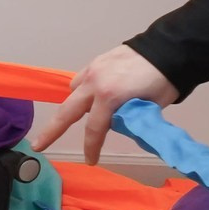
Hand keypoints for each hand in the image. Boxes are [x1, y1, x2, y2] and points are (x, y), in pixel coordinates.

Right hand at [27, 44, 178, 165]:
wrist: (170, 48)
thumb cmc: (165, 82)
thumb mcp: (149, 108)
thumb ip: (128, 118)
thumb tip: (116, 126)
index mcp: (110, 97)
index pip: (94, 129)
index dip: (91, 147)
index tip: (90, 161)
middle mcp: (95, 84)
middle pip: (67, 112)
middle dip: (51, 131)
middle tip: (38, 145)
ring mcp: (93, 70)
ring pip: (73, 93)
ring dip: (75, 105)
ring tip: (86, 112)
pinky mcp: (96, 62)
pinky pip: (81, 80)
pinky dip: (82, 90)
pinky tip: (92, 94)